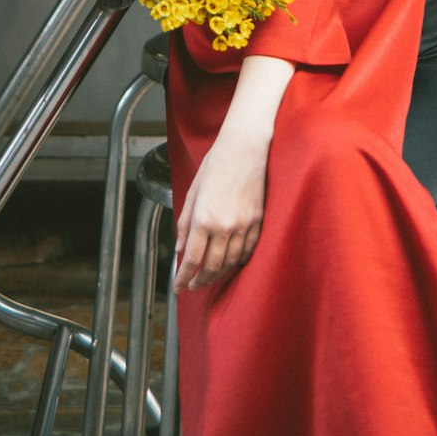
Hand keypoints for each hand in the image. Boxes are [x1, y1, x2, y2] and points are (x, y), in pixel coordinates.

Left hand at [173, 129, 268, 293]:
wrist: (245, 148)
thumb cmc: (216, 163)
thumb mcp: (193, 191)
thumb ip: (185, 222)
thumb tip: (180, 247)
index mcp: (204, 218)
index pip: (192, 259)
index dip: (183, 277)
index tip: (178, 287)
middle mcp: (225, 226)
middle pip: (212, 267)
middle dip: (200, 281)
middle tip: (192, 286)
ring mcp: (244, 225)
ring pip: (230, 263)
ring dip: (217, 275)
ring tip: (208, 278)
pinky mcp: (258, 222)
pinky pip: (247, 251)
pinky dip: (236, 263)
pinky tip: (229, 264)